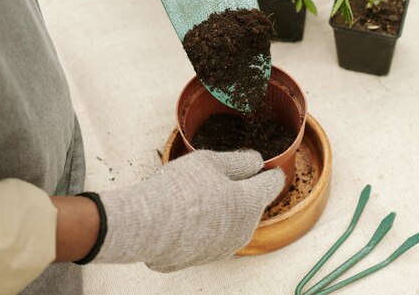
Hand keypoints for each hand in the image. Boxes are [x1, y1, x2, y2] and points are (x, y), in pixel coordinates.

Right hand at [94, 150, 283, 271]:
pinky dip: (204, 226)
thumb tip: (256, 162)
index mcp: (250, 202)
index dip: (269, 172)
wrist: (146, 225)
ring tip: (195, 195)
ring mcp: (224, 247)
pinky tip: (184, 215)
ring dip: (222, 209)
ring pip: (231, 222)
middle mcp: (243, 229)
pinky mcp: (204, 258)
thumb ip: (239, 161)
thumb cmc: (178, 189)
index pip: (272, 184)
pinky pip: (211, 237)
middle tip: (217, 177)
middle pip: (251, 205)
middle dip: (240, 191)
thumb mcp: (211, 161)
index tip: (265, 167)